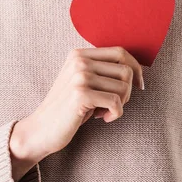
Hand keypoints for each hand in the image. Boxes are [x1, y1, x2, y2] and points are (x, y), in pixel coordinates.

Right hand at [9, 46, 143, 166]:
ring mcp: (79, 76)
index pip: (120, 52)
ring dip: (120, 104)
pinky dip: (115, 114)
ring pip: (124, 87)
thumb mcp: (83, 82)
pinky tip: (101, 118)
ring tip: (103, 111)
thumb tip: (137, 68)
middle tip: (113, 104)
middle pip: (126, 70)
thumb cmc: (68, 109)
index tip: (140, 85)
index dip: (136, 68)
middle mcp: (79, 61)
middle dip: (127, 91)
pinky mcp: (81, 94)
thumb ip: (101, 70)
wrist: (41, 129)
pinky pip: (116, 102)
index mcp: (79, 54)